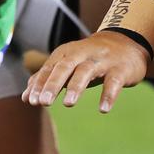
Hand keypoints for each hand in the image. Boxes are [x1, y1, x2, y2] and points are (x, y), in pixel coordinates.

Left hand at [23, 30, 149, 113]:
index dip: (40, 84)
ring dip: (76, 87)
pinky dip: (108, 95)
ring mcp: (102, 60)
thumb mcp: (69, 64)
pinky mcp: (120, 69)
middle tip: (44, 102)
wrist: (126, 43)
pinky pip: (114, 81)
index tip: (30, 101)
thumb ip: (48, 79)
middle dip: (53, 84)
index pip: (50, 68)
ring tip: (68, 104)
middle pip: (65, 67)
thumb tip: (26, 97)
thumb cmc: (91, 58)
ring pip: (86, 71)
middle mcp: (83, 54)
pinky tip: (103, 109)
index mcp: (67, 53)